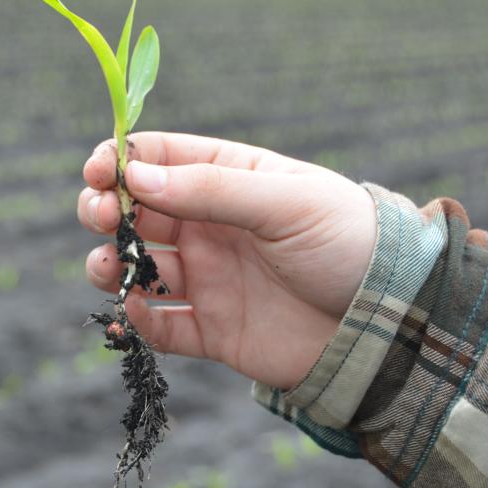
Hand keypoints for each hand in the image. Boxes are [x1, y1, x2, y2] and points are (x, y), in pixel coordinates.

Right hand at [77, 132, 376, 389]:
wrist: (389, 322)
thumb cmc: (347, 242)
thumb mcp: (285, 202)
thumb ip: (210, 188)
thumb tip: (136, 176)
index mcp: (229, 180)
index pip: (160, 158)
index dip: (122, 160)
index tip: (99, 172)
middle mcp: (210, 227)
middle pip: (137, 211)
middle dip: (106, 209)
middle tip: (99, 216)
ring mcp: (209, 278)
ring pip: (138, 268)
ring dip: (109, 265)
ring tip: (107, 268)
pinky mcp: (212, 329)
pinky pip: (162, 326)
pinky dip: (138, 322)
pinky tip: (134, 312)